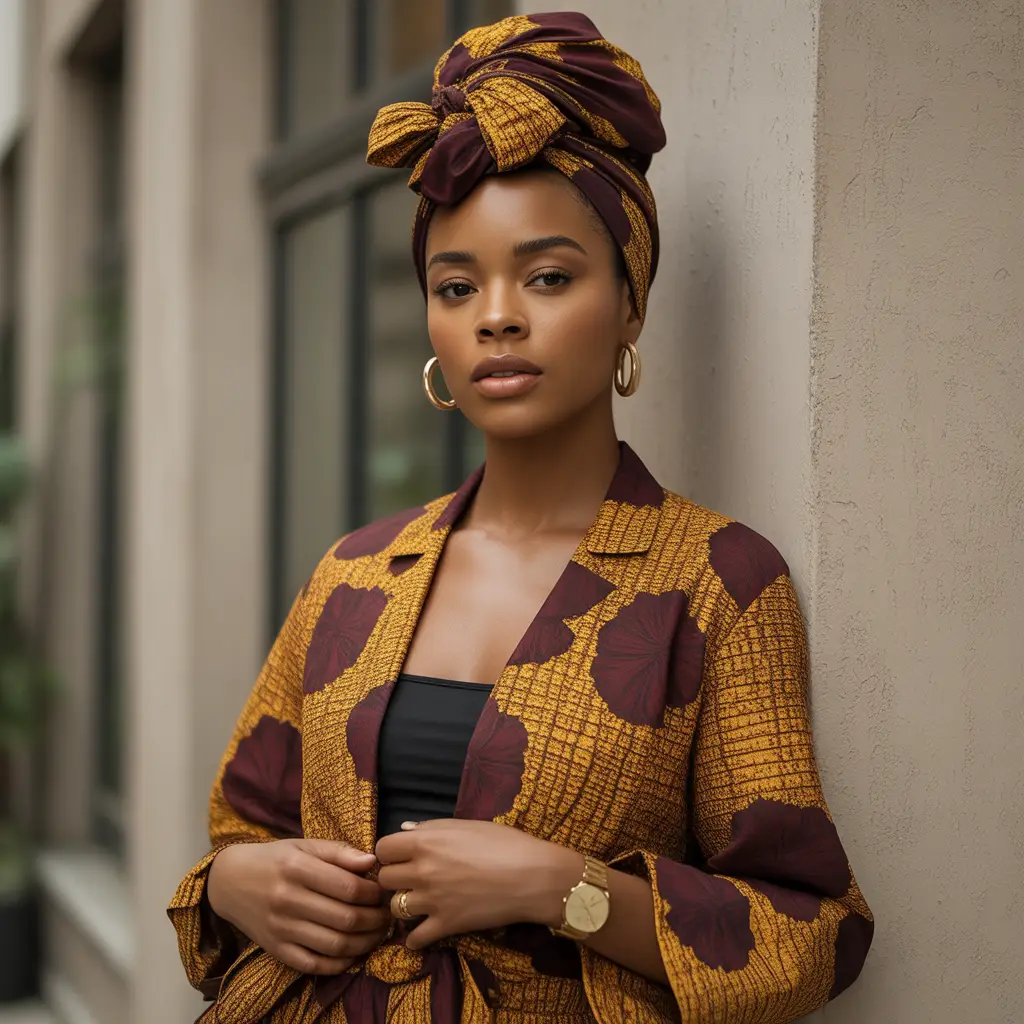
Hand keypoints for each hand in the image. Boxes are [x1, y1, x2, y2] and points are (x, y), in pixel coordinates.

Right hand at [207, 839, 392, 974]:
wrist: (229, 882)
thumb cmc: (274, 859)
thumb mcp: (303, 845)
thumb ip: (338, 852)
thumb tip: (372, 861)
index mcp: (297, 869)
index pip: (348, 887)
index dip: (374, 892)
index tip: (383, 890)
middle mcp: (287, 900)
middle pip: (345, 918)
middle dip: (375, 919)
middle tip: (387, 915)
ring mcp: (281, 929)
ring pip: (335, 945)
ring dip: (365, 943)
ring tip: (377, 933)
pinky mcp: (276, 950)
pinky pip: (314, 965)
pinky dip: (340, 963)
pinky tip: (354, 951)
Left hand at [375, 820, 580, 950]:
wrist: (533, 876)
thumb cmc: (504, 843)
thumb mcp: (467, 825)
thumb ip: (432, 828)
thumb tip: (406, 830)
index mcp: (426, 841)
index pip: (382, 849)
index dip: (391, 852)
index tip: (402, 855)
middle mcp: (423, 871)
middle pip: (384, 879)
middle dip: (395, 877)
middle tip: (411, 878)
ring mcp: (432, 901)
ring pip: (395, 908)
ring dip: (404, 904)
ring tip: (419, 902)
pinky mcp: (446, 925)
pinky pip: (414, 938)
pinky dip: (415, 937)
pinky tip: (424, 930)